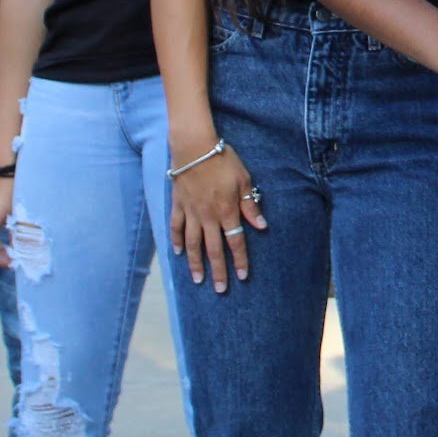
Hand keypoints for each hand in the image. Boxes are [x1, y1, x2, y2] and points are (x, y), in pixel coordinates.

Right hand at [167, 135, 267, 293]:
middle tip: (220, 289)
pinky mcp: (178, 205)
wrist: (193, 146)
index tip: (242, 276)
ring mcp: (191, 212)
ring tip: (197, 280)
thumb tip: (261, 226)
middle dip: (217, 271)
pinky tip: (178, 253)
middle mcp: (208, 216)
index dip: (239, 260)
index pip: (235, 241)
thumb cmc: (222, 160)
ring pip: (192, 244)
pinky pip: (176, 227)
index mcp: (227, 211)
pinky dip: (176, 241)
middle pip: (213, 249)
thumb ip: (250, 205)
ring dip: (195, 263)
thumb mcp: (244, 180)